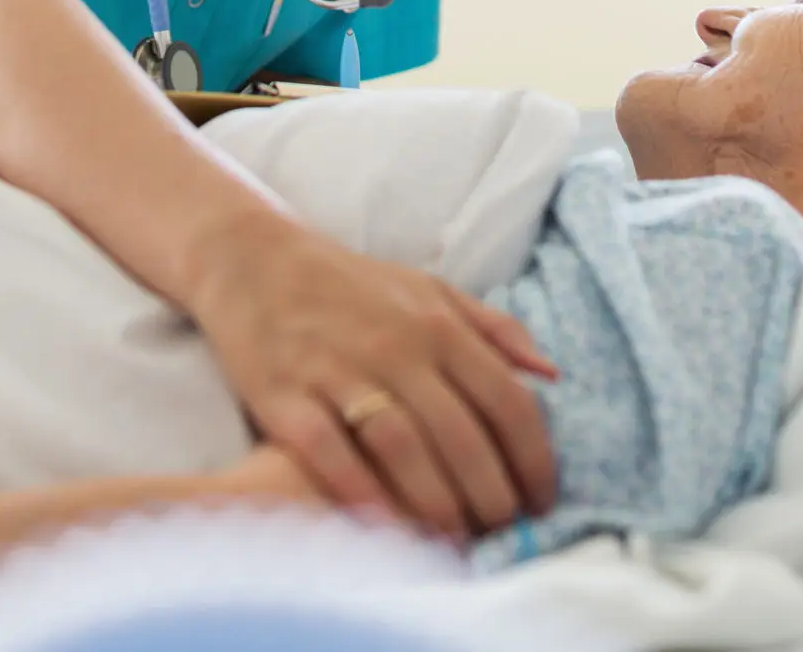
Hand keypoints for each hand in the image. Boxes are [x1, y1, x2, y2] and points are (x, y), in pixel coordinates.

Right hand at [183, 215, 558, 543]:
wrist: (252, 261)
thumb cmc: (350, 283)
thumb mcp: (429, 288)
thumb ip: (494, 329)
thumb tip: (551, 374)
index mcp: (437, 325)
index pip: (507, 400)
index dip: (535, 458)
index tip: (543, 499)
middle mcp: (394, 347)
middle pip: (461, 434)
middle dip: (492, 494)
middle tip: (504, 530)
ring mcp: (338, 371)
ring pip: (404, 447)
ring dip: (437, 503)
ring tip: (458, 541)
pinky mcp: (284, 396)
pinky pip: (330, 453)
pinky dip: (361, 492)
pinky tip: (385, 526)